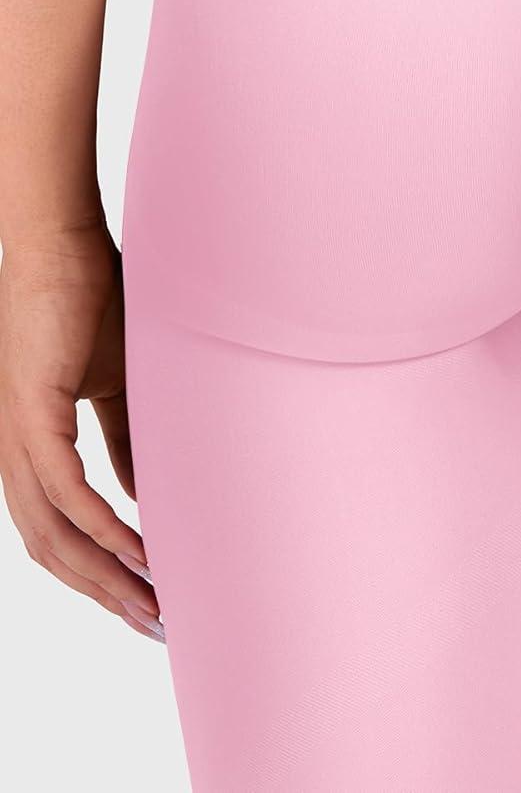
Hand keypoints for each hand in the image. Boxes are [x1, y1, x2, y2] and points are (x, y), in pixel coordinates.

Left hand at [0, 218, 162, 639]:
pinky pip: (64, 491)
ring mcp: (15, 438)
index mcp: (28, 449)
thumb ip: (125, 438)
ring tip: (153, 600)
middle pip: (52, 551)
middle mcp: (12, 455)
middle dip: (105, 594)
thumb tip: (145, 489)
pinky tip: (135, 549)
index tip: (146, 602)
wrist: (59, 245)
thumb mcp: (116, 385)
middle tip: (156, 624)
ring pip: (53, 534)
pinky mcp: (30, 415)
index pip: (57, 533)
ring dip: (105, 574)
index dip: (99, 573)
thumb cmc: (88, 302)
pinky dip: (102, 526)